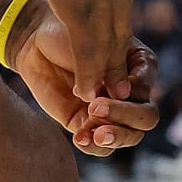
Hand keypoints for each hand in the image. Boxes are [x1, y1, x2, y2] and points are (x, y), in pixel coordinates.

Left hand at [12, 5, 159, 155]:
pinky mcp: (88, 123)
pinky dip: (93, 146)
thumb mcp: (91, 43)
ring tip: (93, 134)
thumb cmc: (68, 34)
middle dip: (124, 117)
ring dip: (114, 137)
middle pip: (145, 117)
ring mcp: (111, 109)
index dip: (128, 93)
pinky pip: (101, 144)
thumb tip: (122, 94)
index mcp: (140, 65)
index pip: (145, 88)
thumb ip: (107, 67)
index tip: (103, 85)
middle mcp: (130, 90)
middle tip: (95, 109)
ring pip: (129, 136)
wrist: (36, 42)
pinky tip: (80, 138)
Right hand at [32, 0, 147, 101]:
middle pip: (123, 31)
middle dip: (122, 59)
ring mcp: (104, 1)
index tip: (112, 33)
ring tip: (106, 98)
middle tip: (125, 87)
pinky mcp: (80, 9)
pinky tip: (86, 89)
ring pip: (109, 44)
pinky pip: (87, 47)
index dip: (117, 19)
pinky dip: (89, 70)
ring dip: (107, 73)